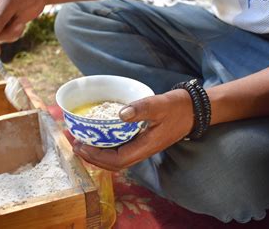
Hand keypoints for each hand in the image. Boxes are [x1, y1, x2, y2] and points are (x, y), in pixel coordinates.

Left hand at [73, 89, 193, 170]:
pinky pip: (121, 150)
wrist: (193, 110)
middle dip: (93, 158)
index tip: (82, 146)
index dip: (97, 157)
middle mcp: (143, 151)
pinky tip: (100, 137)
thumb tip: (120, 114)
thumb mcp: (159, 105)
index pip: (117, 160)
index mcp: (146, 147)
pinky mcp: (142, 141)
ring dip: (99, 154)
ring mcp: (143, 147)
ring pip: (117, 159)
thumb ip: (141, 109)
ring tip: (83, 143)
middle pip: (113, 164)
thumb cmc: (177, 107)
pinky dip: (107, 147)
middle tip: (76, 145)